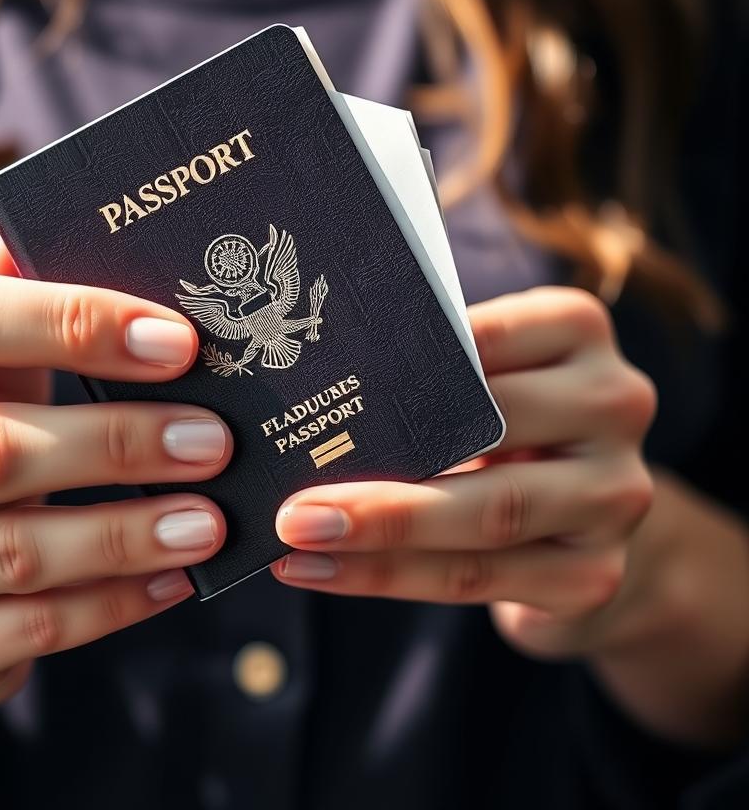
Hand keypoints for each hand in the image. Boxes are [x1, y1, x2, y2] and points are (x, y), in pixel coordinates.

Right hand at [0, 232, 229, 707]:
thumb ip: (3, 297)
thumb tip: (49, 222)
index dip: (72, 322)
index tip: (178, 341)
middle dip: (119, 443)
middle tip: (215, 440)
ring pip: (19, 549)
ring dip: (128, 533)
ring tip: (211, 520)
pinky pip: (32, 631)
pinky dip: (114, 604)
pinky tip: (175, 578)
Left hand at [271, 286, 657, 658]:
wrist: (584, 518)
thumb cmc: (503, 425)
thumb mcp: (484, 378)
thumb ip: (427, 374)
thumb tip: (309, 388)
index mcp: (576, 330)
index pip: (484, 337)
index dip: (405, 364)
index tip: (323, 388)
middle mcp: (615, 401)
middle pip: (488, 430)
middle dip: (379, 467)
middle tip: (291, 497)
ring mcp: (617, 492)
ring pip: (487, 516)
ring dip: (379, 531)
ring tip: (297, 535)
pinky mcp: (596, 572)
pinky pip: (480, 578)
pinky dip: (391, 577)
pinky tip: (321, 570)